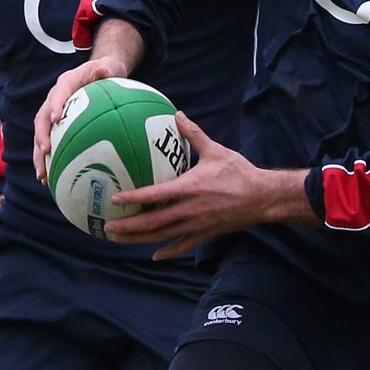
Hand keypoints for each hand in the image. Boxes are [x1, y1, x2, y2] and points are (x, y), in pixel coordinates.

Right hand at [31, 54, 131, 180]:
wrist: (102, 72)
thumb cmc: (108, 70)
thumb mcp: (111, 66)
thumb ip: (107, 69)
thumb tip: (105, 69)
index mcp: (67, 82)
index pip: (58, 93)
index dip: (55, 105)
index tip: (56, 119)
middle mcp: (55, 98)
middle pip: (42, 118)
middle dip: (41, 135)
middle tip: (45, 151)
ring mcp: (54, 113)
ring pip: (42, 135)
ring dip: (40, 155)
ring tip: (42, 175)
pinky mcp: (58, 126)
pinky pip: (51, 143)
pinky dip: (49, 161)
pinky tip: (52, 180)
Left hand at [106, 115, 311, 258]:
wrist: (262, 197)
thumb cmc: (239, 173)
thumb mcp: (216, 151)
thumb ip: (194, 134)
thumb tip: (178, 114)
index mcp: (190, 188)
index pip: (155, 195)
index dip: (134, 198)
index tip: (115, 199)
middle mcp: (190, 210)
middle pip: (153, 223)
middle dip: (128, 226)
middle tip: (107, 226)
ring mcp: (196, 225)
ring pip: (162, 236)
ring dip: (139, 239)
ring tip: (119, 239)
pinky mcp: (205, 234)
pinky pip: (182, 245)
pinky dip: (168, 251)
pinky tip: (154, 255)